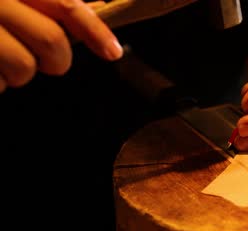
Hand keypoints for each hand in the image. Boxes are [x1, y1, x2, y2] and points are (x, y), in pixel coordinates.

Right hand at [0, 0, 122, 92]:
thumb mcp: (21, 5)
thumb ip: (55, 7)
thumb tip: (98, 8)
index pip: (66, 5)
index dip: (96, 31)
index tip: (113, 51)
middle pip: (51, 39)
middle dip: (58, 61)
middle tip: (47, 63)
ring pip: (25, 66)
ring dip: (21, 74)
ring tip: (4, 61)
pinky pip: (0, 82)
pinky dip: (0, 83)